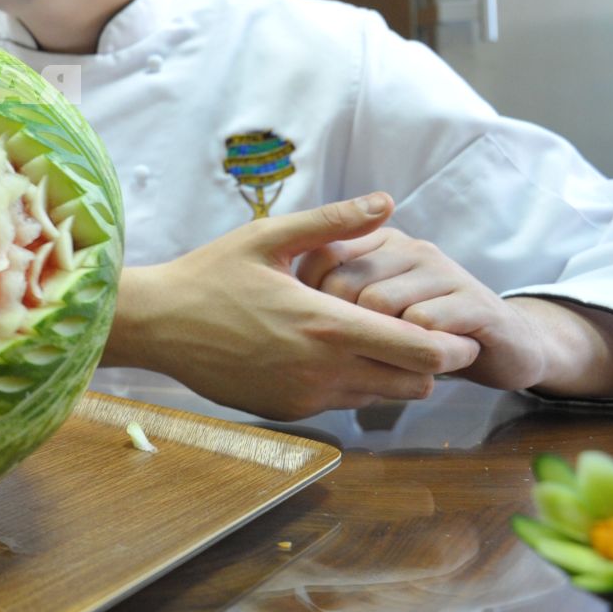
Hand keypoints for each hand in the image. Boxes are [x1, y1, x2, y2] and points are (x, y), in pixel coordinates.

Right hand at [111, 194, 481, 420]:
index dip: (453, 345)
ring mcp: (305, 396)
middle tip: (419, 331)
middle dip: (429, 362)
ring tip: (374, 337)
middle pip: (415, 384)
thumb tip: (387, 200)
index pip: (423, 353)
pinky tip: (327, 351)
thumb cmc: (210, 275)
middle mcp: (323, 370)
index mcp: (326, 325)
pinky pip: (342, 403)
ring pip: (382, 397)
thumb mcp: (268, 238)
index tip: (457, 327)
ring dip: (391, 373)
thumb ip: (334, 222)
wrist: (156, 325)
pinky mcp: (287, 411)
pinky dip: (352, 382)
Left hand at [296, 226, 546, 389]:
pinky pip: (423, 324)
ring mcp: (444, 271)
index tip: (314, 328)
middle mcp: (410, 248)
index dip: (309, 297)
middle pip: (347, 282)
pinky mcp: (475, 301)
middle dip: (340, 324)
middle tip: (350, 351)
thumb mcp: (374, 305)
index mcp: (379, 242)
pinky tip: (416, 361)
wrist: (503, 344)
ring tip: (385, 356)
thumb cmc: (422, 327)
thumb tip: (280, 300)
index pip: (321, 255)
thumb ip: (334, 292)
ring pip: (381, 303)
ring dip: (377, 340)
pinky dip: (411, 349)